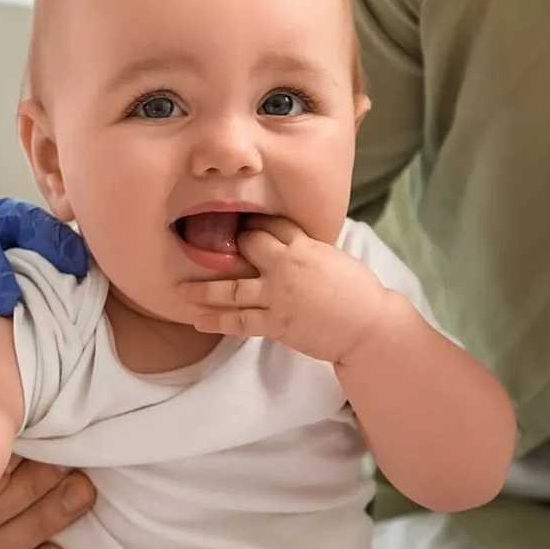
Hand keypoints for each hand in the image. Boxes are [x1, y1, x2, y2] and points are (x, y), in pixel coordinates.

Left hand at [180, 216, 393, 362]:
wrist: (369, 326)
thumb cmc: (358, 292)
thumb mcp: (333, 257)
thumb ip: (307, 248)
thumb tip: (290, 242)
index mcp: (305, 246)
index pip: (272, 225)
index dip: (253, 223)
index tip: (237, 222)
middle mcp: (287, 266)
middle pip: (247, 246)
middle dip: (229, 246)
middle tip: (205, 246)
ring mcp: (278, 295)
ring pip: (232, 288)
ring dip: (203, 289)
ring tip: (180, 289)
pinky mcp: (277, 323)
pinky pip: (239, 322)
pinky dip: (216, 322)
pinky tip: (197, 321)